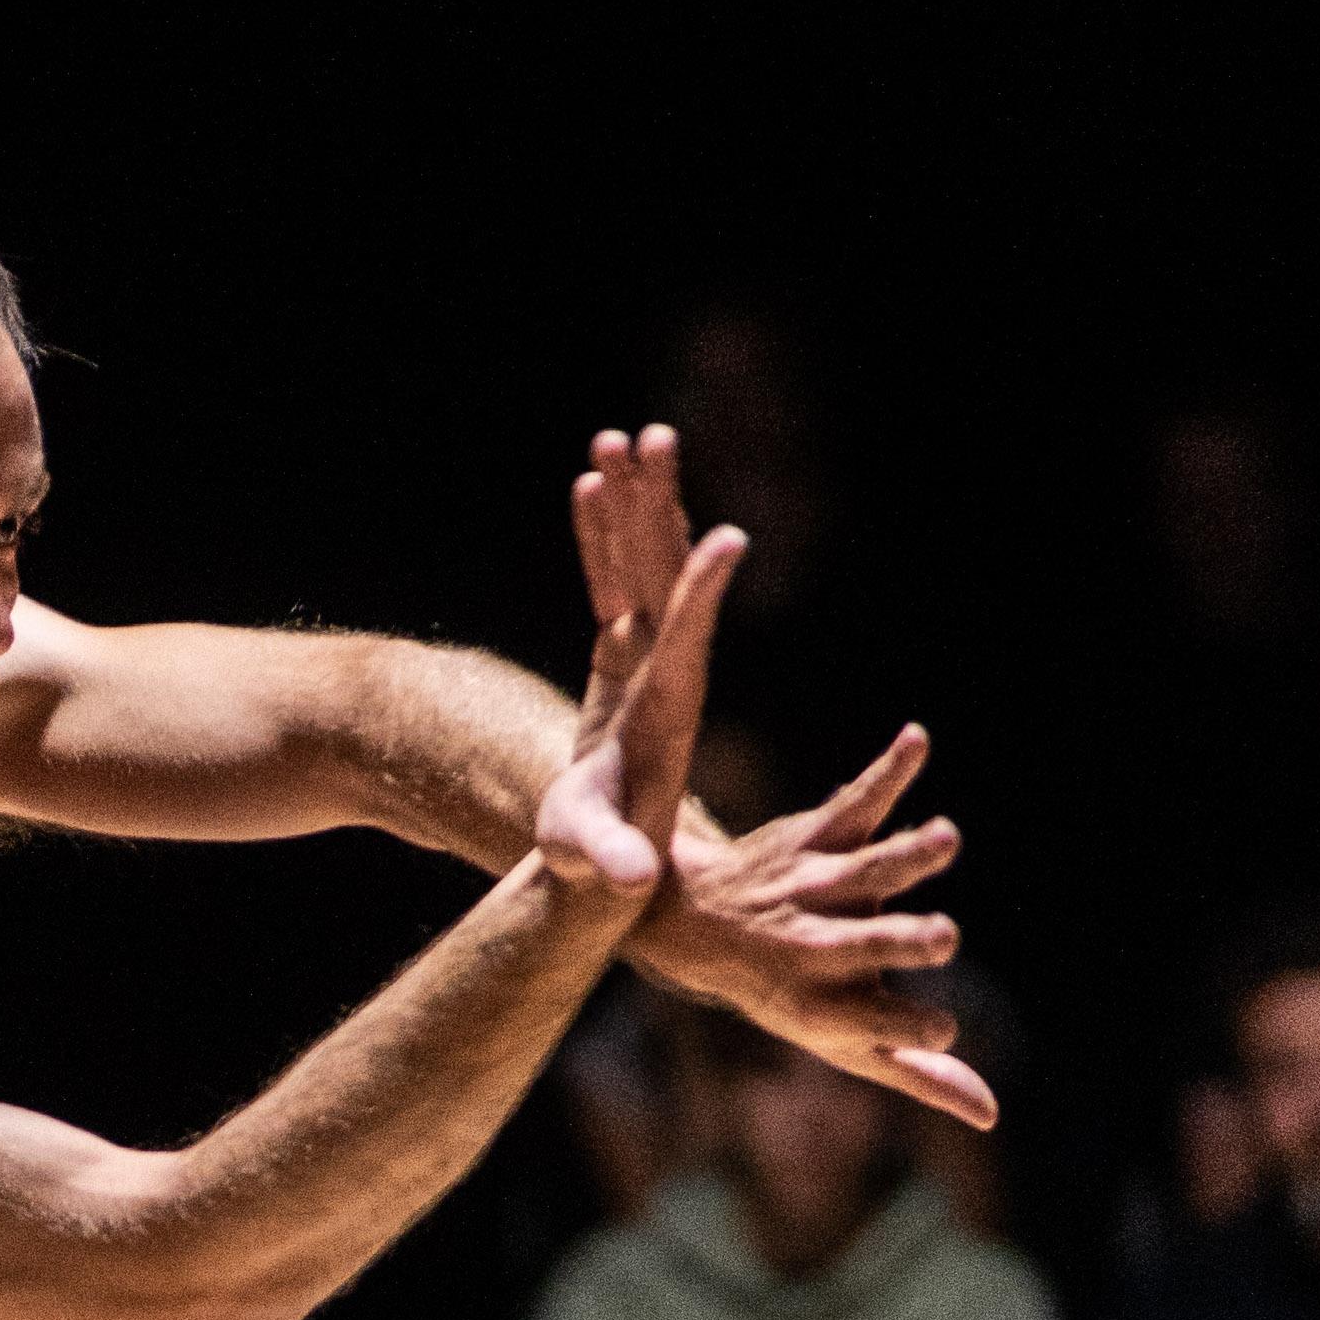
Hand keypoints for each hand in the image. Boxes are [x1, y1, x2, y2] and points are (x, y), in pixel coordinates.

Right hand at [534, 429, 745, 909]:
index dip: (702, 591)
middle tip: (654, 438)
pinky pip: (610, 582)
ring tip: (621, 438)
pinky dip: (600, 536)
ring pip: (641, 565)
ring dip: (633, 503)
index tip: (728, 539)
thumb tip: (632, 881)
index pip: (686, 640)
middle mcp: (663, 672)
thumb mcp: (599, 867)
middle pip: (663, 575)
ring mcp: (642, 660)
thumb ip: (613, 862)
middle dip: (656, 508)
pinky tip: (590, 484)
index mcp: (663, 711)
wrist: (609, 866)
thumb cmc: (597, 868)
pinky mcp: (619, 659)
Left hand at [645, 728, 994, 1130]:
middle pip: (867, 946)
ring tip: (947, 839)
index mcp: (823, 1007)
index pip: (876, 1025)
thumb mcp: (842, 1045)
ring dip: (907, 856)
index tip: (941, 1030)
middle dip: (902, 942)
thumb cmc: (789, 996)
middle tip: (941, 936)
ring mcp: (814, 889)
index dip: (910, 1031)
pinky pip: (854, 802)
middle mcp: (815, 949)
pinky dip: (886, 772)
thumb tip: (991, 1116)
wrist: (693, 925)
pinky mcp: (816, 837)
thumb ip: (917, 1075)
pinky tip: (917, 740)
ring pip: (865, 872)